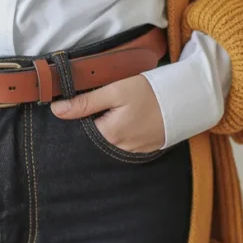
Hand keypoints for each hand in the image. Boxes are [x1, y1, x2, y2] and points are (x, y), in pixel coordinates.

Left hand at [51, 75, 165, 152]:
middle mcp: (118, 149)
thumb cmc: (149, 92)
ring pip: (109, 142)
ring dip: (108, 128)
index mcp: (108, 135)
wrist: (185, 99)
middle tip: (104, 104)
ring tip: (118, 111)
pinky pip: (125, 144)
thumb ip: (86, 102)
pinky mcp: (144, 149)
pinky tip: (129, 119)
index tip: (85, 102)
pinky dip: (123, 133)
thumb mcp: (115, 91)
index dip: (79, 115)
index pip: (81, 130)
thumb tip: (57, 110)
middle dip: (93, 123)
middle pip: (94, 138)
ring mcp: (133, 151)